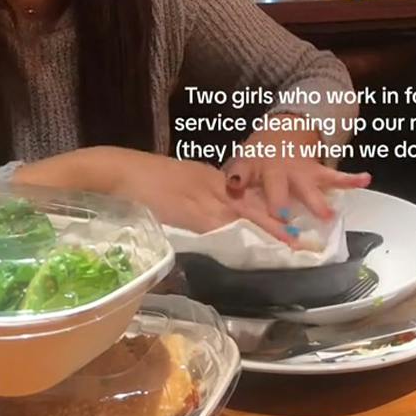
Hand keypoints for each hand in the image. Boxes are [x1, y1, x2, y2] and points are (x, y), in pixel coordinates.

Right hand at [36, 147, 310, 244]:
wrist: (113, 170)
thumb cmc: (135, 181)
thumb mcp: (173, 191)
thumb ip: (190, 205)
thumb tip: (201, 224)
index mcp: (209, 179)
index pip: (247, 197)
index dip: (268, 210)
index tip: (288, 222)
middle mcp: (212, 185)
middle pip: (254, 204)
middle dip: (279, 221)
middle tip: (302, 237)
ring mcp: (202, 196)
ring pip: (244, 214)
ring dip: (268, 229)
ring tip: (291, 243)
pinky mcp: (189, 211)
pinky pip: (220, 225)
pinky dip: (238, 236)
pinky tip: (253, 245)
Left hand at [221, 126, 370, 236]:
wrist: (283, 132)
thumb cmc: (259, 155)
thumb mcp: (242, 160)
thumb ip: (236, 175)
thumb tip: (232, 186)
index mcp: (254, 165)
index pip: (243, 171)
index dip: (239, 178)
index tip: (237, 186)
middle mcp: (277, 169)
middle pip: (278, 187)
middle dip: (280, 203)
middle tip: (282, 219)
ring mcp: (299, 171)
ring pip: (309, 185)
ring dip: (318, 201)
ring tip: (329, 214)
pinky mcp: (318, 172)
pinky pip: (335, 176)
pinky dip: (351, 179)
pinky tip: (365, 179)